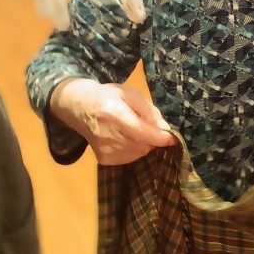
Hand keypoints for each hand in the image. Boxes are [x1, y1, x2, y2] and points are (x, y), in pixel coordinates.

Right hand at [51, 78, 177, 164]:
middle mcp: (108, 135)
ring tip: (132, 129)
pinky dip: (133, 150)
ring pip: (138, 153)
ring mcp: (104, 150)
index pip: (142, 132)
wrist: (80, 107)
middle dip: (151, 137)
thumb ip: (149, 111)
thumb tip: (165, 130)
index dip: (161, 137)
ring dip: (143, 144)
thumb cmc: (108, 96)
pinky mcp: (103, 159)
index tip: (173, 138)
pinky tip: (124, 138)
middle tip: (144, 124)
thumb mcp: (130, 93)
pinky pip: (129, 159)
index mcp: (115, 114)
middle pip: (143, 145)